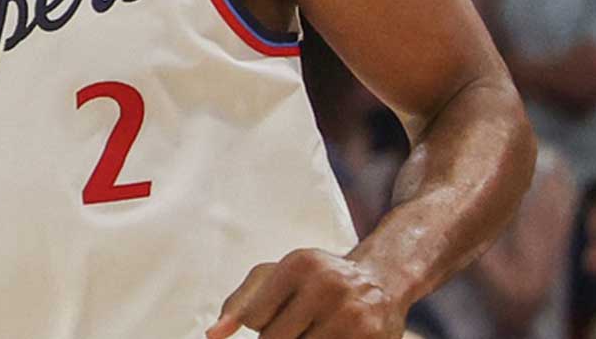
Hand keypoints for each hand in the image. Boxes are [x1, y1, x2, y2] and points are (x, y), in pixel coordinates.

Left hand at [209, 249, 403, 338]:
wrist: (382, 279)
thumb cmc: (318, 279)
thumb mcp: (279, 275)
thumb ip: (241, 302)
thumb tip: (213, 335)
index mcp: (300, 264)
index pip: (254, 318)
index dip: (261, 324)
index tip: (282, 312)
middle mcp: (327, 285)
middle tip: (299, 325)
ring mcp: (352, 316)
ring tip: (313, 329)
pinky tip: (328, 334)